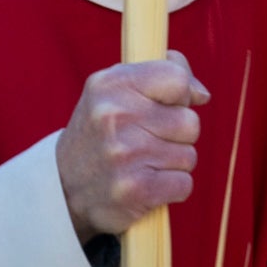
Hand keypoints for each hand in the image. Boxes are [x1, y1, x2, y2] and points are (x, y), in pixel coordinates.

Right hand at [55, 51, 210, 240]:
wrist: (64, 184)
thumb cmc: (102, 131)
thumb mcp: (115, 90)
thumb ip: (160, 76)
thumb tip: (201, 94)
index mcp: (110, 84)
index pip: (176, 78)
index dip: (180, 95)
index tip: (165, 105)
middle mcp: (114, 115)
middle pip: (190, 122)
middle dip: (177, 135)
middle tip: (147, 140)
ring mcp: (124, 154)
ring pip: (188, 155)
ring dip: (172, 162)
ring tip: (143, 162)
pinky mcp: (135, 189)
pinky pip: (184, 184)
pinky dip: (171, 187)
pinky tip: (147, 183)